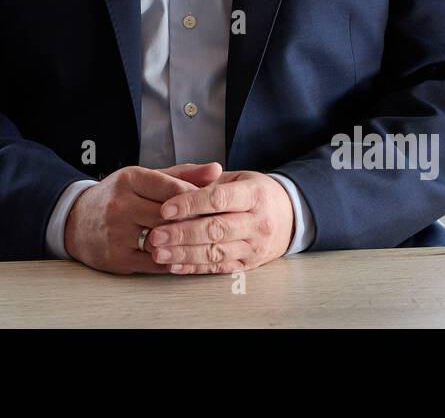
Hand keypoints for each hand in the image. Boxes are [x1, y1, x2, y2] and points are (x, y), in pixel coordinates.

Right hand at [64, 162, 222, 274]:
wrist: (76, 221)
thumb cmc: (118, 197)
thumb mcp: (144, 178)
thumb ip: (182, 174)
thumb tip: (217, 169)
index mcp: (129, 179)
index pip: (173, 187)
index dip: (197, 198)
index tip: (212, 204)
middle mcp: (120, 204)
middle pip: (170, 216)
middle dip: (195, 222)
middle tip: (216, 227)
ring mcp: (117, 233)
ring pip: (164, 240)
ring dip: (185, 243)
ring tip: (203, 242)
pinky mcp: (117, 258)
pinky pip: (155, 263)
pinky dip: (173, 260)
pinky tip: (184, 256)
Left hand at [145, 170, 293, 274]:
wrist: (289, 216)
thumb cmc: (255, 193)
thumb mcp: (238, 178)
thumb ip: (207, 180)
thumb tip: (176, 182)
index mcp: (255, 194)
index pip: (219, 199)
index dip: (191, 204)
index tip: (165, 208)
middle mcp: (258, 222)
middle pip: (216, 229)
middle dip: (182, 233)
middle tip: (155, 235)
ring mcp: (255, 246)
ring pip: (216, 252)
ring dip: (184, 254)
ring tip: (159, 252)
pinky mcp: (249, 264)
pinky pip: (219, 267)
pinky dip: (194, 267)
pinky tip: (174, 265)